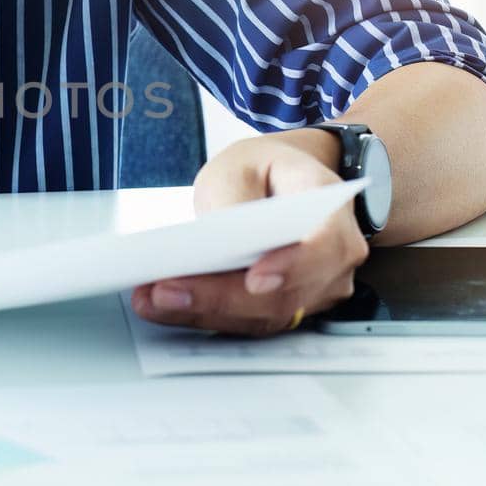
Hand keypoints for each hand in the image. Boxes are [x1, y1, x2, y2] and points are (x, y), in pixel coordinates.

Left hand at [130, 130, 366, 335]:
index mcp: (329, 206)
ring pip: (265, 316)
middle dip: (222, 298)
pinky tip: (165, 306)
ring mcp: (316, 288)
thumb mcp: (240, 164)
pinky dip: (206, 315)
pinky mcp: (288, 307)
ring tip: (151, 299)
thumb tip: (217, 244)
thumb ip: (232, 200)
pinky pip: (250, 321)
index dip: (294, 266)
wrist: (281, 183)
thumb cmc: (264, 171)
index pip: (325, 244)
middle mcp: (333, 256)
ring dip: (205, 312)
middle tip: (166, 292)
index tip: (254, 279)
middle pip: (286, 294)